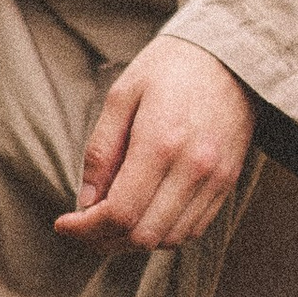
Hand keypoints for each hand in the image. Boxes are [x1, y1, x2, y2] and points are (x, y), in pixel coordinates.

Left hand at [57, 37, 256, 252]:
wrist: (233, 56)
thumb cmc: (171, 68)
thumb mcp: (123, 95)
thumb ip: (101, 151)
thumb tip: (86, 202)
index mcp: (161, 142)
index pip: (120, 212)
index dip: (85, 229)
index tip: (64, 224)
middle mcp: (193, 167)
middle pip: (143, 236)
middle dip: (104, 240)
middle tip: (83, 226)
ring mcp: (215, 179)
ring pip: (169, 240)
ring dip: (134, 240)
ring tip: (111, 221)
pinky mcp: (228, 182)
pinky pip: (193, 229)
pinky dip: (163, 233)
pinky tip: (145, 213)